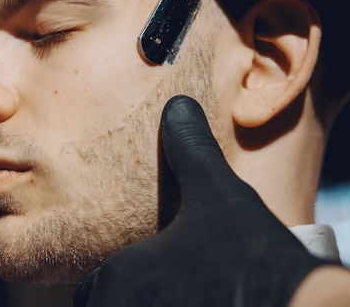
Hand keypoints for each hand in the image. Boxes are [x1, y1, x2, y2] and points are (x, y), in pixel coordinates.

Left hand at [74, 95, 335, 306]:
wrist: (296, 304)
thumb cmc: (250, 252)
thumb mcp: (218, 194)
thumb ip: (191, 150)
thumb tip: (178, 105)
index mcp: (119, 274)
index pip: (95, 292)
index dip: (118, 288)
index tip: (151, 284)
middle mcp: (124, 306)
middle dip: (135, 300)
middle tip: (173, 290)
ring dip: (153, 302)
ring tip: (188, 296)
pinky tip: (204, 302)